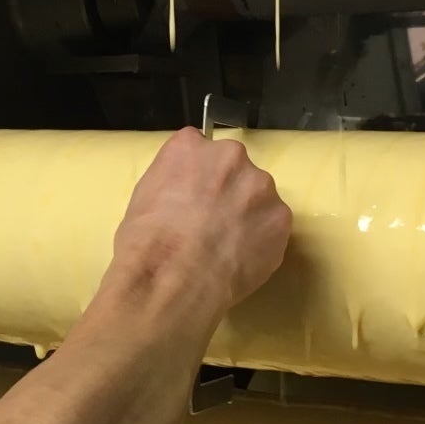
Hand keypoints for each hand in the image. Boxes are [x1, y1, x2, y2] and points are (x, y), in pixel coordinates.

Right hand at [108, 128, 291, 318]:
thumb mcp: (143, 196)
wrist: (174, 277)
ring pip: (257, 197)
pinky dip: (261, 240)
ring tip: (228, 247)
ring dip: (247, 214)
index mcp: (190, 146)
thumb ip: (172, 181)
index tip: (192, 199)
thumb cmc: (147, 240)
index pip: (198, 150)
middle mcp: (231, 156)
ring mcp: (261, 186)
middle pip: (233, 169)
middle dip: (226, 191)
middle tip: (211, 224)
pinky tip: (240, 260)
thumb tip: (184, 192)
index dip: (196, 178)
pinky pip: (272, 226)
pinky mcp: (281, 218)